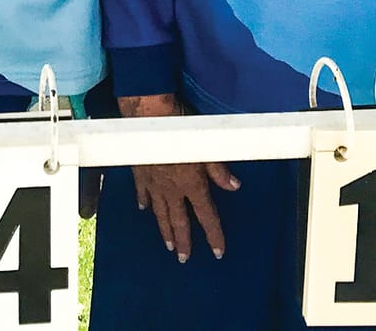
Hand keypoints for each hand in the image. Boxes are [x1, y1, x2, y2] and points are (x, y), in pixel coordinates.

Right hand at [119, 93, 239, 262]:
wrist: (149, 116)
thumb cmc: (180, 127)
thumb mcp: (208, 148)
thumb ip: (220, 170)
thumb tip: (234, 186)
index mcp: (192, 184)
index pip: (207, 216)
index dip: (213, 235)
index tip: (217, 251)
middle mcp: (173, 189)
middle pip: (179, 221)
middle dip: (183, 241)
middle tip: (184, 258)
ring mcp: (154, 183)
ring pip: (160, 212)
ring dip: (165, 229)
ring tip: (168, 244)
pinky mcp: (140, 173)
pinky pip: (142, 192)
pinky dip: (144, 201)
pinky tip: (143, 208)